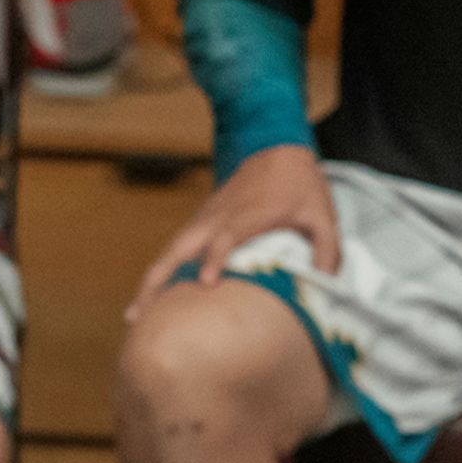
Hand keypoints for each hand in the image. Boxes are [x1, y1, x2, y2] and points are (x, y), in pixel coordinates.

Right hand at [131, 145, 340, 317]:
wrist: (275, 148)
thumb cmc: (299, 184)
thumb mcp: (322, 214)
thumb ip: (327, 248)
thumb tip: (327, 284)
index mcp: (248, 215)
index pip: (226, 237)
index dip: (214, 258)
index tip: (205, 283)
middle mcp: (219, 218)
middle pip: (179, 247)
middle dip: (158, 278)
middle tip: (141, 314)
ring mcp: (205, 219)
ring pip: (170, 250)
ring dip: (151, 279)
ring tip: (135, 313)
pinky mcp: (202, 221)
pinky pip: (175, 247)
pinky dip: (159, 269)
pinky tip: (152, 294)